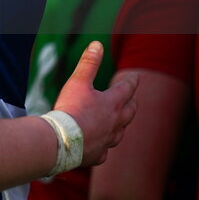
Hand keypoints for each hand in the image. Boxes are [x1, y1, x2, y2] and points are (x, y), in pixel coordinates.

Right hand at [53, 41, 138, 166]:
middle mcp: (115, 123)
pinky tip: (100, 147)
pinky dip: (103, 147)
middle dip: (132, 104)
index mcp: (112, 103)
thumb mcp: (78, 81)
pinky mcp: (97, 155)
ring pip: (120, 133)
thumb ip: (89, 63)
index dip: (132, 81)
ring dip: (121, 126)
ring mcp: (107, 140)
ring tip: (120, 123)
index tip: (136, 77)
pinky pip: (104, 151)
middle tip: (134, 100)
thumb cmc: (71, 108)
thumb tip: (98, 44)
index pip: (127, 89)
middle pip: (129, 112)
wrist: (62, 140)